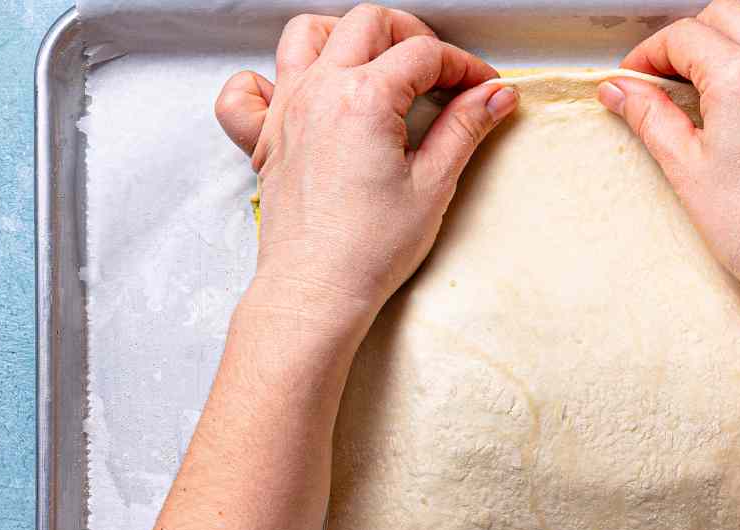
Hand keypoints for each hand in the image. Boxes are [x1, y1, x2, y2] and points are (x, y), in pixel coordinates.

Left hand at [216, 8, 515, 340]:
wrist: (317, 293)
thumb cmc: (368, 253)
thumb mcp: (432, 188)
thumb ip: (463, 130)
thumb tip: (494, 97)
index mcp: (365, 97)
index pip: (423, 55)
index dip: (462, 66)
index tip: (480, 89)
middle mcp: (319, 90)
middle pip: (367, 24)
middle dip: (410, 36)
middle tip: (437, 71)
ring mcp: (286, 110)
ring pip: (305, 33)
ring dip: (343, 35)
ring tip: (371, 64)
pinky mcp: (265, 139)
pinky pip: (245, 89)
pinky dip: (263, 80)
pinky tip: (292, 94)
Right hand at [600, 3, 739, 326]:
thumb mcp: (685, 171)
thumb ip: (650, 118)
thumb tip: (620, 89)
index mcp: (737, 75)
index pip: (683, 36)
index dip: (651, 54)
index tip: (638, 77)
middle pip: (728, 14)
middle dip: (694, 37)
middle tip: (676, 76)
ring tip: (729, 66)